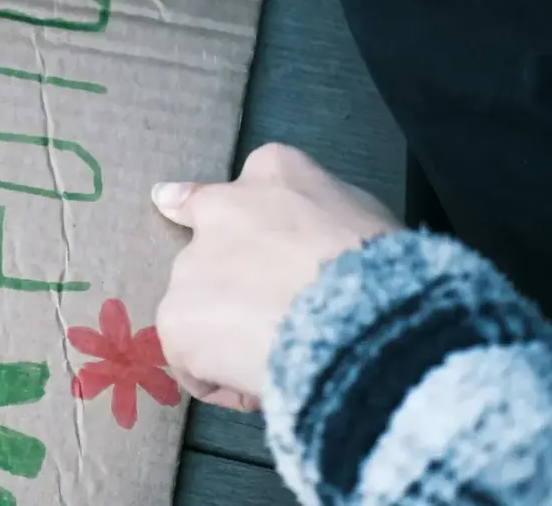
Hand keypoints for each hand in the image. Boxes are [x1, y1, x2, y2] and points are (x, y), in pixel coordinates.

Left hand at [151, 144, 401, 410]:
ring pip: (200, 311)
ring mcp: (191, 265)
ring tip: (278, 354)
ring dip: (227, 335)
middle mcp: (219, 210)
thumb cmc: (381, 270)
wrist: (361, 315)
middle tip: (275, 320)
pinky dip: (222, 379)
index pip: (230, 184)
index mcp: (273, 173)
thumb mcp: (362, 217)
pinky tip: (262, 379)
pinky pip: (195, 362)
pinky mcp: (177, 319)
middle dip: (231, 288)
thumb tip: (303, 240)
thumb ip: (317, 218)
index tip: (170, 204)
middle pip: (210, 256)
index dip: (211, 213)